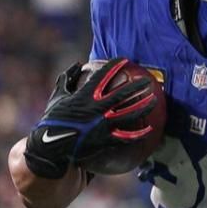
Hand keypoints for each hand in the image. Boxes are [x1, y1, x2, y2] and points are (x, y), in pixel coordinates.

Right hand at [23, 59, 158, 179]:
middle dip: (137, 86)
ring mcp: (103, 125)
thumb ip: (67, 78)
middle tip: (148, 80)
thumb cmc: (53, 119)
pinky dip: (139, 133)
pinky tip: (149, 129)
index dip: (115, 66)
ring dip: (144, 106)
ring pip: (129, 114)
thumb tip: (77, 65)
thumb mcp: (57, 96)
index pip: (104, 76)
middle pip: (122, 94)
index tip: (125, 60)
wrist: (51, 147)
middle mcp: (97, 108)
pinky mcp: (106, 140)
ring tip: (155, 100)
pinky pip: (126, 136)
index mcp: (85, 95)